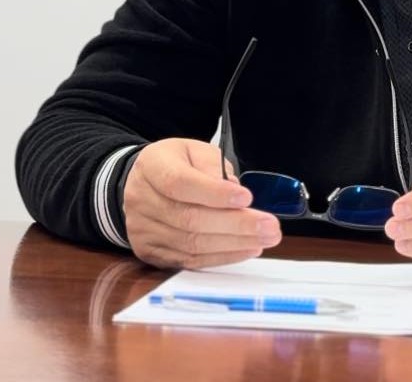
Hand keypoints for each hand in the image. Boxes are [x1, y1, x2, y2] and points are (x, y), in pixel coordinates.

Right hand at [123, 138, 281, 269]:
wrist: (142, 184)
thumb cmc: (176, 164)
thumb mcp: (194, 151)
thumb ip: (213, 166)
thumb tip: (233, 190)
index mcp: (152, 167)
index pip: (180, 183)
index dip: (215, 193)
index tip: (247, 198)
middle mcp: (142, 200)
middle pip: (189, 218)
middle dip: (236, 224)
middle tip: (270, 226)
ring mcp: (143, 230)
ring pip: (191, 244)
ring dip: (234, 244)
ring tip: (265, 238)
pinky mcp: (151, 252)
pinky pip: (189, 260)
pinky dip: (222, 257)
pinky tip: (247, 249)